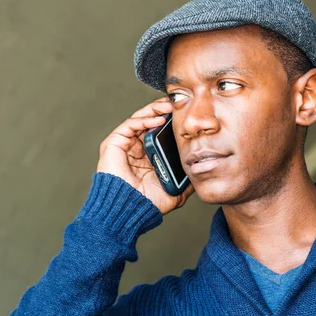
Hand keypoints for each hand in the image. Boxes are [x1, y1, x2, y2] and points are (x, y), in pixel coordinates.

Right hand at [97, 97, 194, 215]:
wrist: (130, 210)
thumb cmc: (148, 204)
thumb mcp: (176, 190)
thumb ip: (187, 180)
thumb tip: (202, 172)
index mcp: (148, 158)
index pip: (159, 134)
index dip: (171, 124)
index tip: (186, 117)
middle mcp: (135, 150)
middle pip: (149, 123)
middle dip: (163, 112)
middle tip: (178, 105)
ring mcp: (124, 146)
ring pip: (140, 120)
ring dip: (154, 111)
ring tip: (169, 106)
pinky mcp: (113, 144)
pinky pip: (129, 126)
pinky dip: (143, 120)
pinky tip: (157, 119)